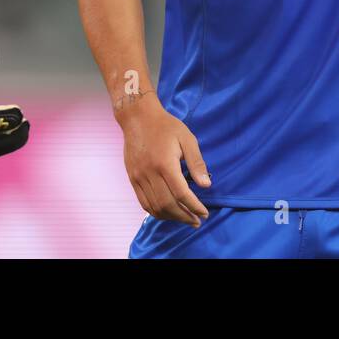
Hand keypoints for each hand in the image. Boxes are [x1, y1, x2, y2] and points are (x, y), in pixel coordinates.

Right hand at [117, 94, 211, 227]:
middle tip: (197, 221)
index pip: (181, 194)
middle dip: (184, 217)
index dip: (194, 207)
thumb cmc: (166, 126)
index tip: (205, 213)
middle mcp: (149, 173)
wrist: (137, 117)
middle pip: (168, 205)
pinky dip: (157, 212)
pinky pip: (143, 202)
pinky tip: (168, 213)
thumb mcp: (187, 138)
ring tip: (185, 218)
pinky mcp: (132, 178)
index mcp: (165, 163)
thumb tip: (206, 185)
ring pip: (155, 207)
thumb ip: (196, 163)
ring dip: (171, 218)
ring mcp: (138, 177)